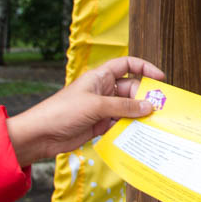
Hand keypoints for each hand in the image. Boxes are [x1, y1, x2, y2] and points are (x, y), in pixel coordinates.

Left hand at [5, 56, 165, 163]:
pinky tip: (138, 134)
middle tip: (159, 110)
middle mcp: (103, 90)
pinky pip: (121, 123)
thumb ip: (124, 106)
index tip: (160, 78)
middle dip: (144, 98)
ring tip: (153, 124)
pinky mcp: (100, 124)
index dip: (144, 68)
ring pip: (128, 108)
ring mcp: (102, 108)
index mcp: (100, 77)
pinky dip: (129, 128)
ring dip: (138, 115)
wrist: (40, 135)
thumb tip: (149, 107)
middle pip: (132, 90)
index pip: (127, 65)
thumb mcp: (96, 106)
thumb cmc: (62, 112)